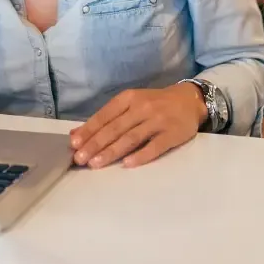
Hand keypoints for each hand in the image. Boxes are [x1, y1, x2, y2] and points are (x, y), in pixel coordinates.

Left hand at [69, 85, 206, 169]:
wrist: (189, 100)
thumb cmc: (153, 104)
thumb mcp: (130, 103)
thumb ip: (106, 118)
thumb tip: (77, 134)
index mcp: (128, 98)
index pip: (104, 115)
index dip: (89, 130)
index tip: (74, 144)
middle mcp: (141, 107)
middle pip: (115, 128)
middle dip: (95, 144)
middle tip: (80, 158)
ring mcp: (158, 120)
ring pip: (131, 137)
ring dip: (112, 151)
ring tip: (96, 163)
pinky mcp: (172, 133)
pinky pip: (155, 146)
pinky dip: (141, 155)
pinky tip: (127, 164)